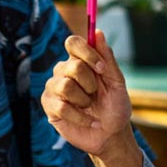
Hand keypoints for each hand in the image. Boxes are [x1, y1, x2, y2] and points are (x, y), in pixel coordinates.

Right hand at [42, 30, 132, 156]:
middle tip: (96, 94)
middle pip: (72, 65)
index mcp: (81, 61)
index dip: (87, 53)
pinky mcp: (49, 106)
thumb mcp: (117, 82)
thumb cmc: (115, 106)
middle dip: (90, 83)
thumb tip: (97, 32)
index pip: (73, 43)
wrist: (111, 134)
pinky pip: (61, 106)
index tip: (101, 68)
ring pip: (65, 86)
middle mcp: (64, 70)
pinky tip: (88, 121)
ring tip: (89, 107)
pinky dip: (80, 116)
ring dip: (84, 100)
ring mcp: (54, 88)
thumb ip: (107, 58)